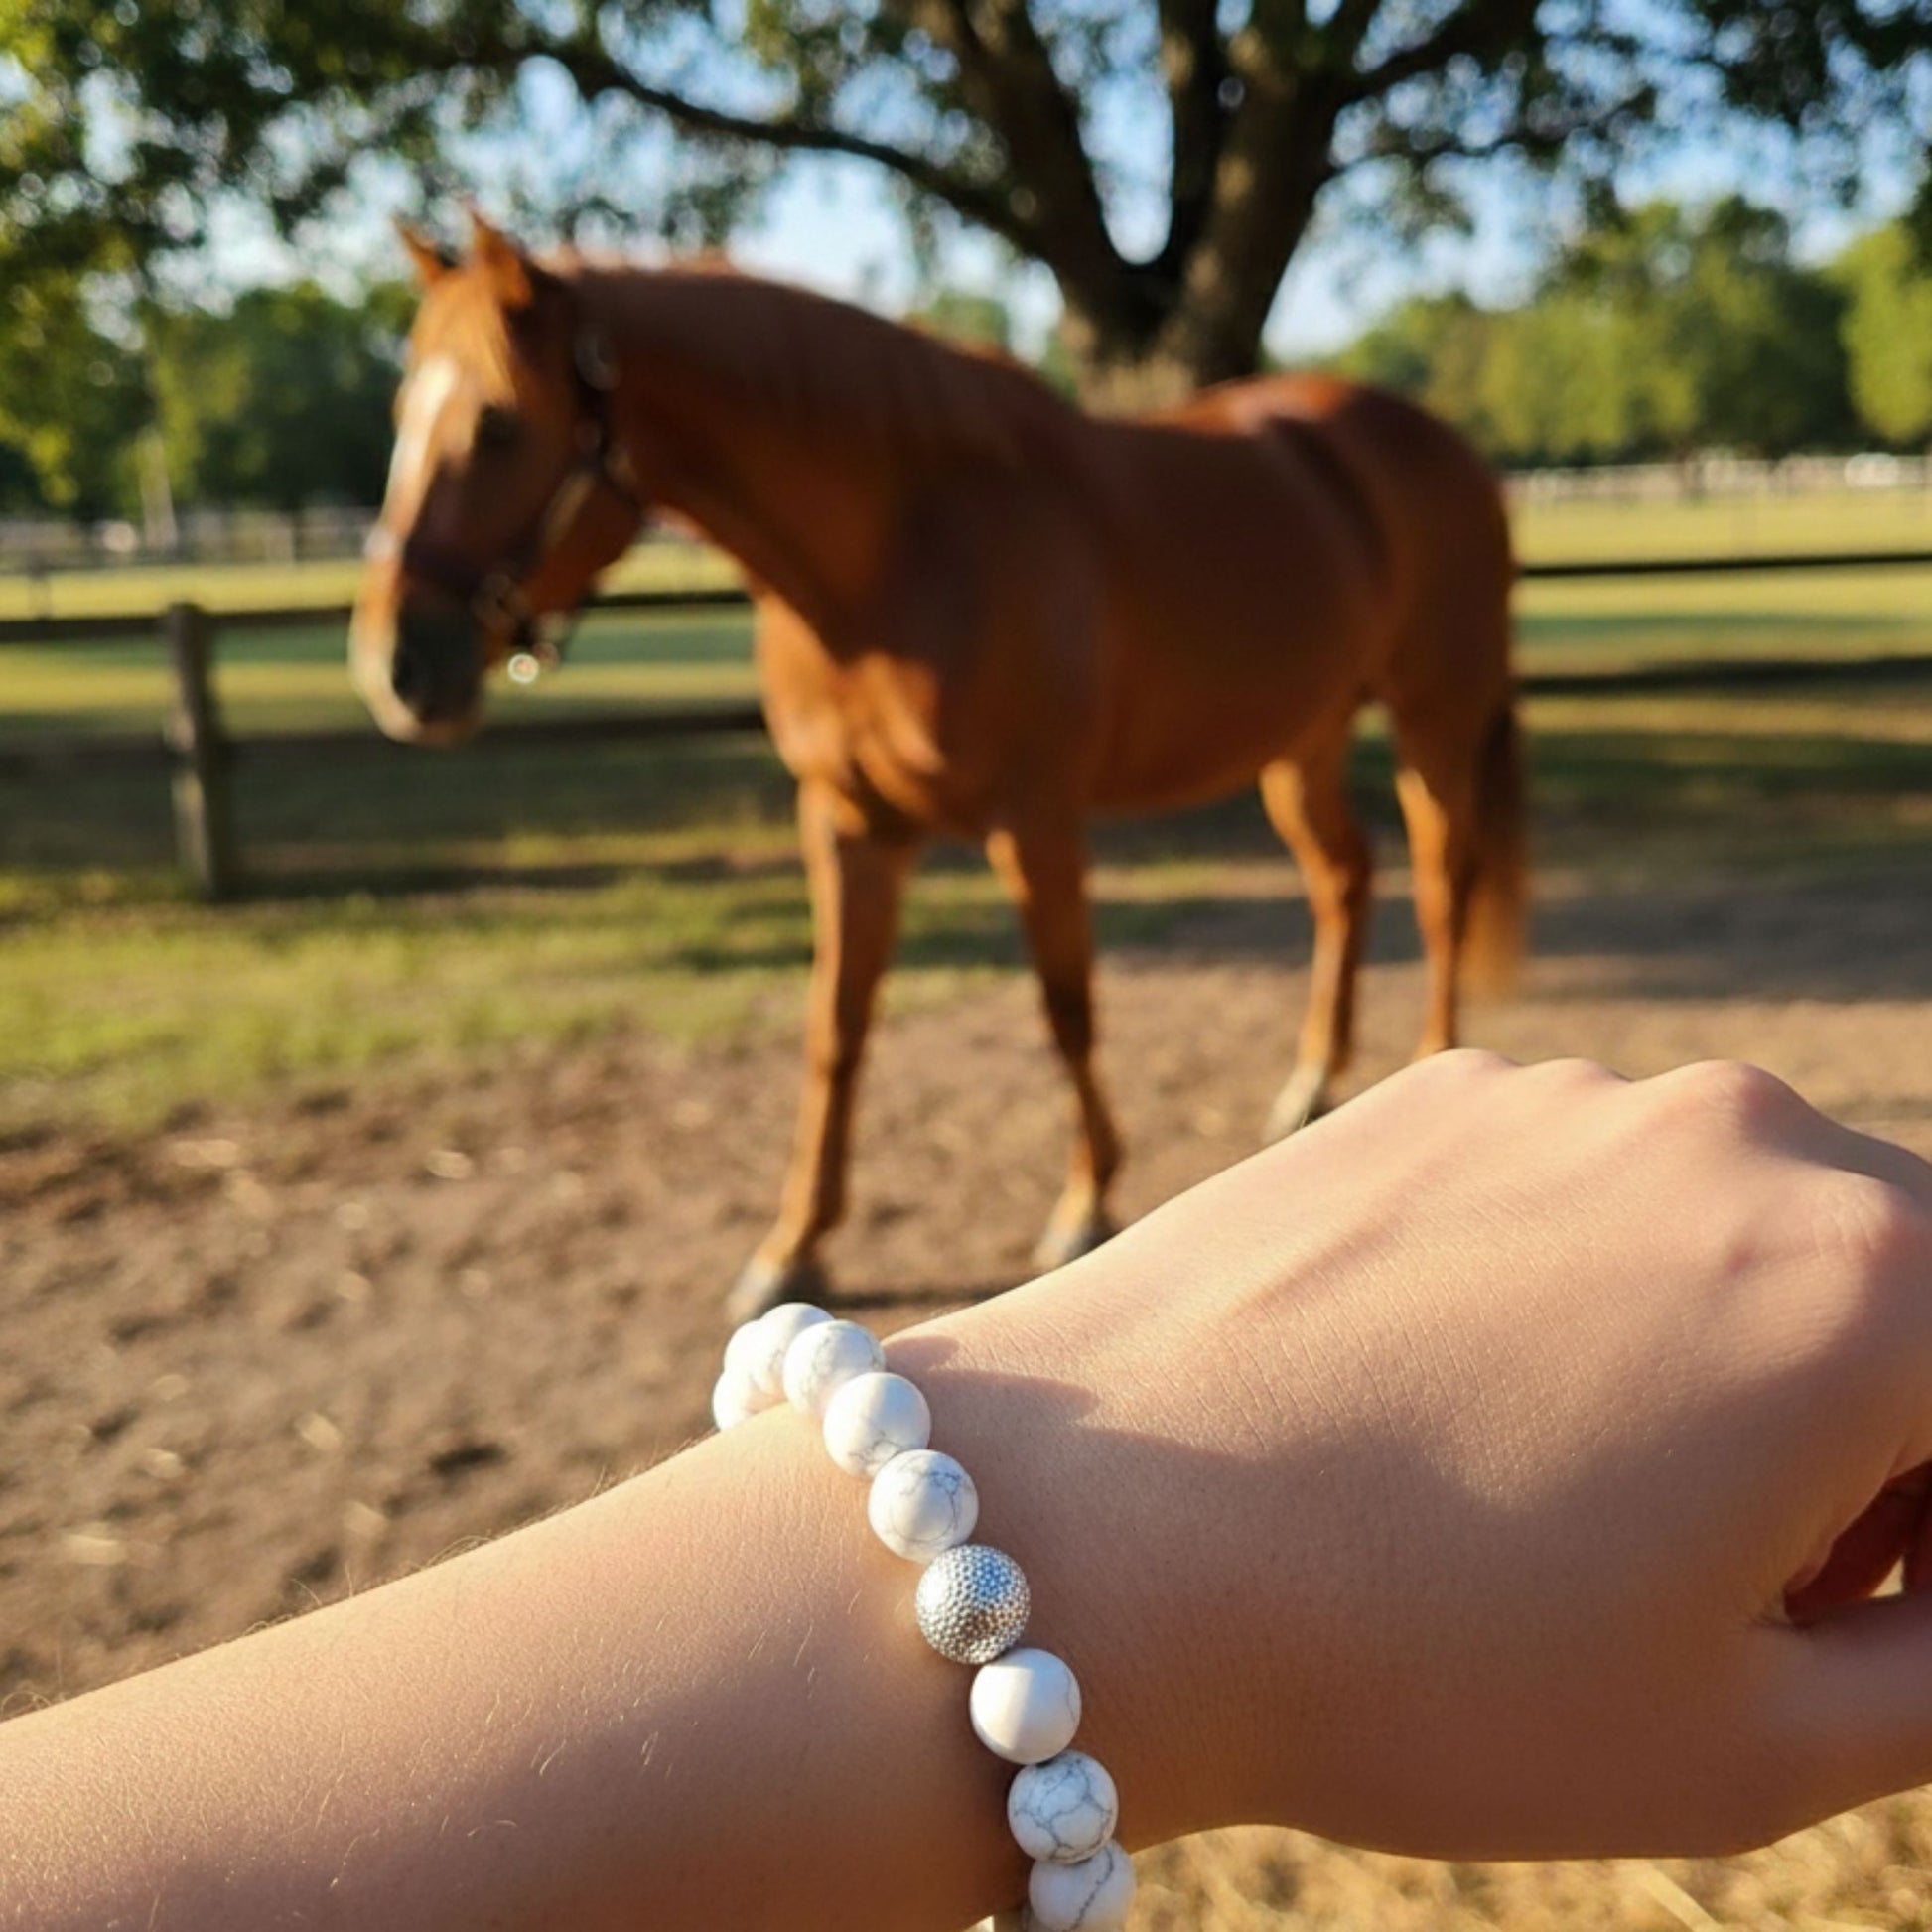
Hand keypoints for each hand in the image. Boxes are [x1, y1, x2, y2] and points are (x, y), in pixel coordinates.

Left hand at [898, 1053, 1931, 1862]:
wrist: (1091, 1533)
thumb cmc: (1423, 1666)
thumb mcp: (1755, 1744)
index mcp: (1866, 1281)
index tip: (1867, 1609)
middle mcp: (1733, 1133)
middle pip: (1897, 1290)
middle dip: (1883, 1439)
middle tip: (1763, 1589)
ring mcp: (1565, 1093)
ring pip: (1736, 1228)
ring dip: (1731, 1353)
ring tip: (1596, 1505)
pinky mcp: (1432, 1091)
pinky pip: (1585, 1188)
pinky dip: (1592, 1285)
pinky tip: (1464, 1402)